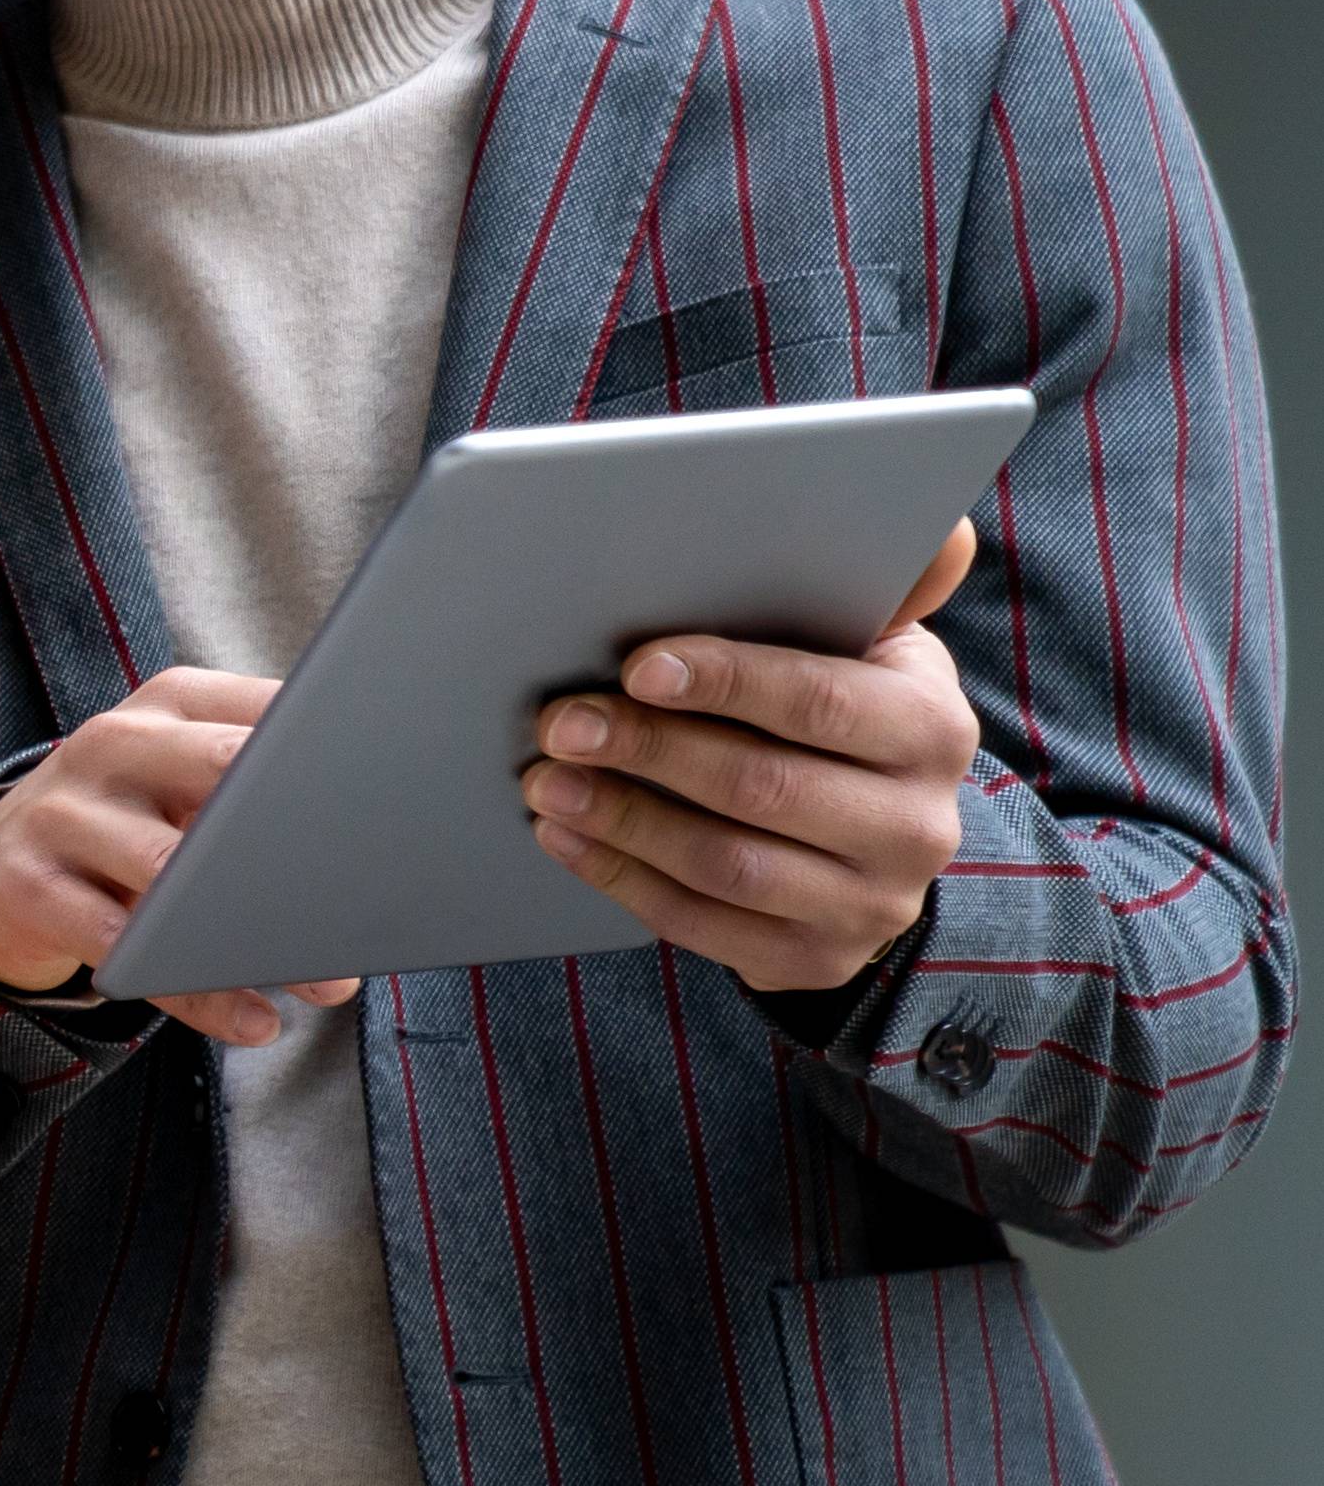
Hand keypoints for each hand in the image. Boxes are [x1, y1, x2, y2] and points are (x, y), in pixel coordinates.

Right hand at [0, 669, 362, 1047]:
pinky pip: (124, 947)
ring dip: (253, 930)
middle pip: (222, 770)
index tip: (391, 797)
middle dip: (299, 831)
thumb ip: (265, 793)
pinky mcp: (28, 886)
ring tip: (326, 980)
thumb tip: (385, 851)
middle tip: (366, 888)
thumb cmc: (133, 827)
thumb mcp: (188, 787)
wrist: (0, 870)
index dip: (332, 749)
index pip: (265, 709)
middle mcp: (110, 743)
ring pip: (169, 868)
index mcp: (167, 706)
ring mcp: (62, 812)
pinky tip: (253, 1020)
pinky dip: (196, 993)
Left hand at [524, 521, 980, 991]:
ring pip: (727, 865)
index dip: (726, 682)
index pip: (821, 702)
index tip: (637, 665)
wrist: (877, 844)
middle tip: (560, 723)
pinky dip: (619, 877)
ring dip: (622, 819)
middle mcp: (918, 824)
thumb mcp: (873, 646)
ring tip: (544, 781)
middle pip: (763, 787)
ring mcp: (872, 903)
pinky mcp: (816, 960)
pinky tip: (563, 836)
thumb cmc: (843, 710)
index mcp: (931, 728)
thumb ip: (891, 584)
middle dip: (650, 750)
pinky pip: (702, 925)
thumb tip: (941, 526)